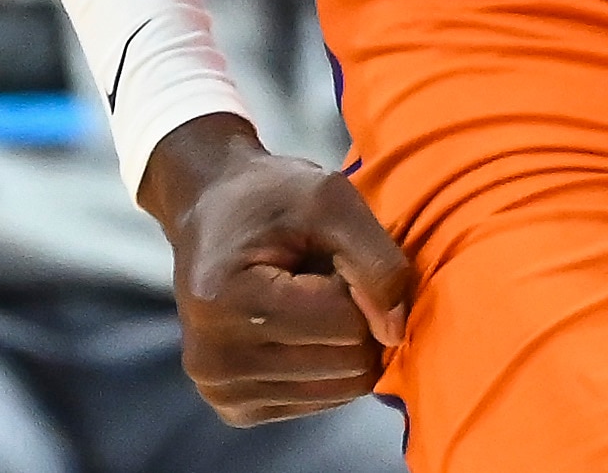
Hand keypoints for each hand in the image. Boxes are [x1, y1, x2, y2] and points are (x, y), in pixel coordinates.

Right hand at [146, 116, 414, 425]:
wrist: (212, 212)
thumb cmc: (271, 198)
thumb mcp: (330, 200)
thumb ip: (376, 261)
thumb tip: (395, 332)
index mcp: (224, 302)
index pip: (345, 323)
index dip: (358, 283)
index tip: (331, 252)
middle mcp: (213, 360)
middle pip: (346, 363)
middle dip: (355, 315)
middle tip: (321, 276)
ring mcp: (221, 392)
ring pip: (341, 389)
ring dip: (343, 340)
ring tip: (308, 298)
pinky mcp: (236, 409)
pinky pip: (322, 400)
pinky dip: (325, 361)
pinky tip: (297, 325)